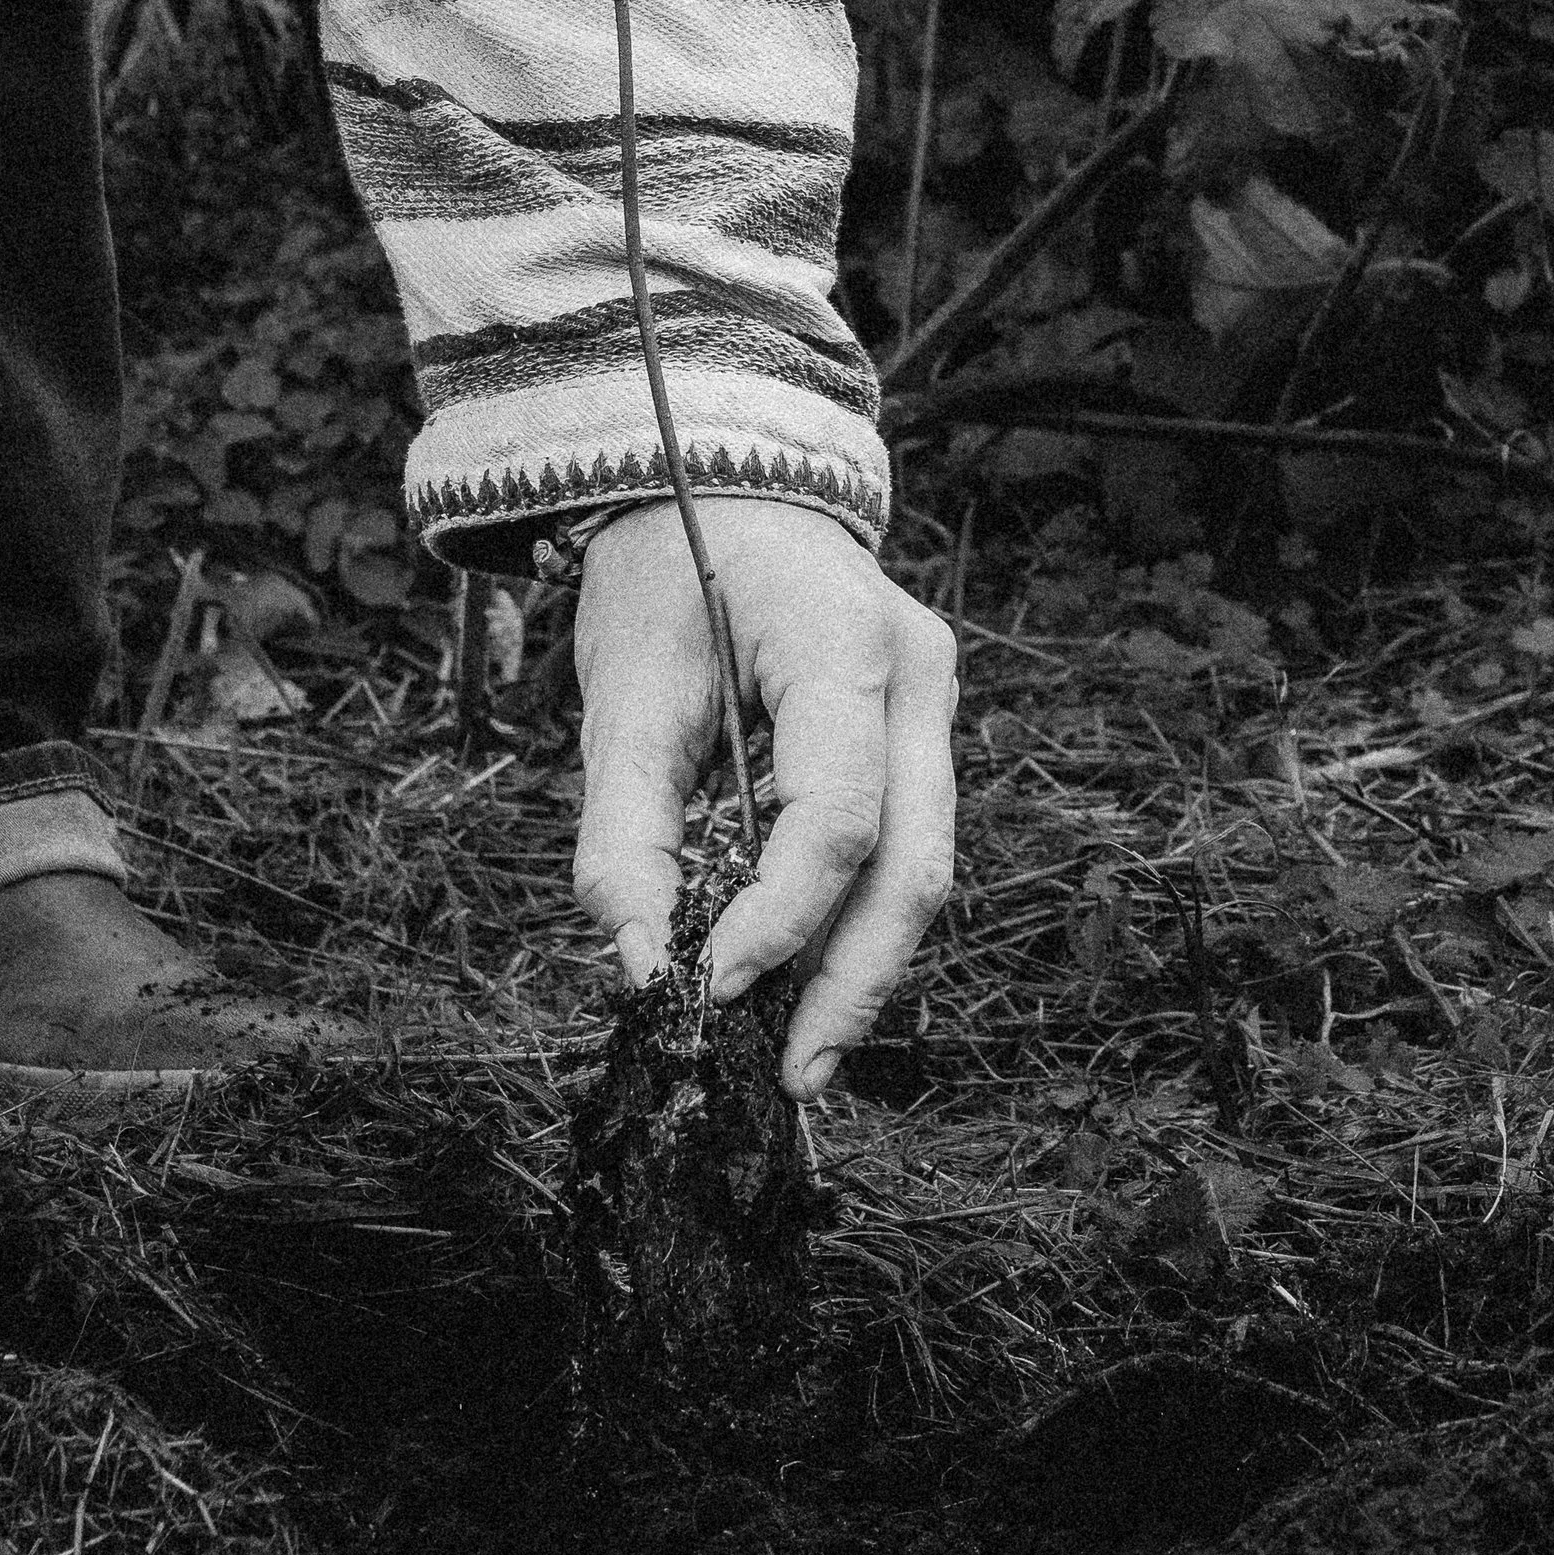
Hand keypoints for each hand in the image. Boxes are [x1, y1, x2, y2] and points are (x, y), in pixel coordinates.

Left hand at [572, 498, 958, 1100]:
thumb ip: (625, 834)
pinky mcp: (919, 732)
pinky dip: (854, 921)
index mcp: (845, 642)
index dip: (779, 917)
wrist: (717, 476)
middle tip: (790, 1078)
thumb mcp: (620, 694)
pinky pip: (903, 844)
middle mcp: (918, 674)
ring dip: (860, 968)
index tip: (706, 987)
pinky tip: (805, 985)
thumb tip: (639, 966)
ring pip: (923, 866)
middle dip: (852, 984)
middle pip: (914, 863)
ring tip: (798, 1056)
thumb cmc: (663, 569)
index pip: (837, 814)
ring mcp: (933, 702)